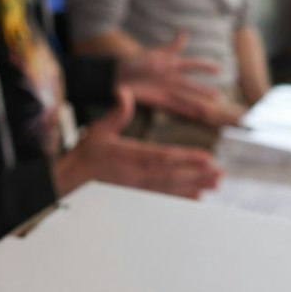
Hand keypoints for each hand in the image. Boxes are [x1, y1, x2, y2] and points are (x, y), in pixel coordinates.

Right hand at [51, 90, 222, 199]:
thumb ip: (116, 112)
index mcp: (129, 155)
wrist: (70, 181)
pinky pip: (162, 199)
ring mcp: (137, 188)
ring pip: (170, 189)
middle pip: (172, 175)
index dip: (185, 158)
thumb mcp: (98, 129)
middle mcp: (136, 174)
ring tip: (214, 185)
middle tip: (219, 175)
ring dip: (194, 187)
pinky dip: (180, 200)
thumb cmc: (87, 154)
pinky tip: (196, 199)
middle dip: (197, 175)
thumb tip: (124, 91)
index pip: (162, 157)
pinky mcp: (136, 197)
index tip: (206, 158)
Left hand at [117, 31, 242, 127]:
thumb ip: (171, 47)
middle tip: (218, 97)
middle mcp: (172, 78)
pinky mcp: (160, 100)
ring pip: (186, 98)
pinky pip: (176, 107)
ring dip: (198, 104)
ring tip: (210, 111)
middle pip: (192, 85)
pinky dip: (186, 112)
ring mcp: (167, 90)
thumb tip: (184, 33)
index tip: (219, 70)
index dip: (205, 67)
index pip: (193, 64)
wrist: (118, 76)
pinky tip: (196, 116)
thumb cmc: (136, 61)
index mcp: (172, 64)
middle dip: (204, 91)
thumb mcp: (155, 54)